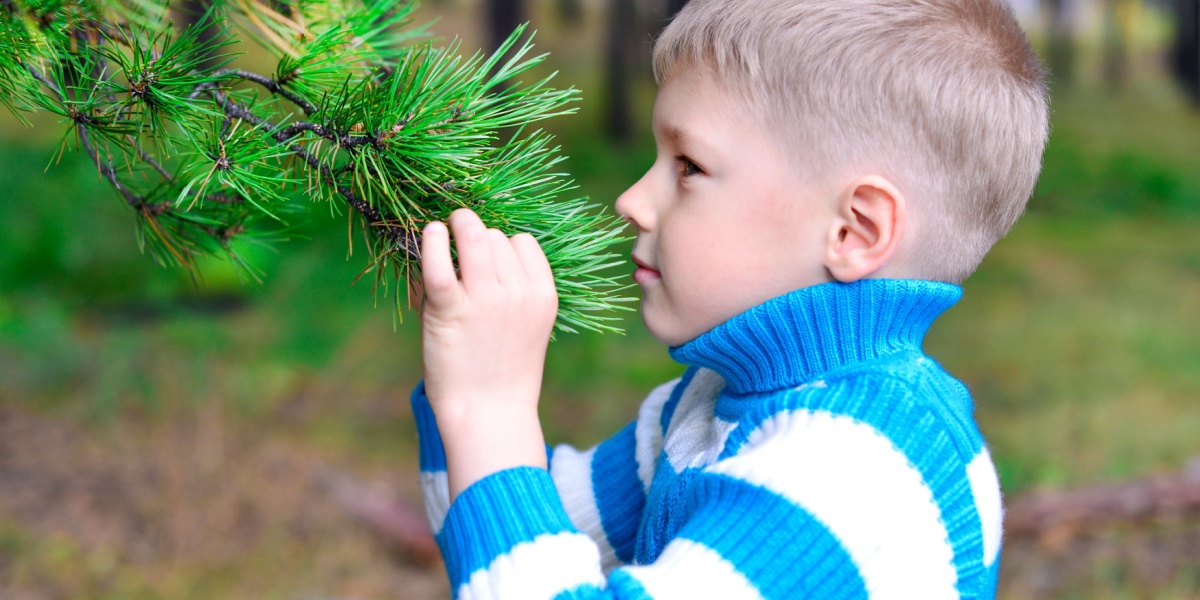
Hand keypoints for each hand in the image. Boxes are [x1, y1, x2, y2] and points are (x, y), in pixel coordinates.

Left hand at [420, 208, 557, 498]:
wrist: (489, 415)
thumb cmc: (501, 374)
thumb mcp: (523, 328)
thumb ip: (506, 292)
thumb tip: (470, 253)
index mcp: (543, 296)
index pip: (523, 243)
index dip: (502, 245)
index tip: (486, 258)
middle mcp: (518, 293)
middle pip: (497, 237)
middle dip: (476, 235)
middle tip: (460, 238)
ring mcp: (486, 300)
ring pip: (474, 238)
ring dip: (457, 228)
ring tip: (441, 231)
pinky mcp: (451, 309)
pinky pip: (440, 263)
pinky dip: (433, 242)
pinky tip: (431, 234)